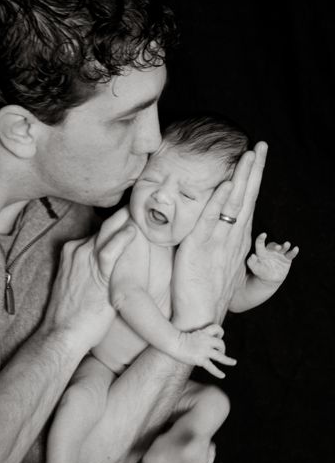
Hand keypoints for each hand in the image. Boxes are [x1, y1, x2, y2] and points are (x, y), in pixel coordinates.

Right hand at [43, 207, 134, 351]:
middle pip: (106, 224)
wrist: (62, 334)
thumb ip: (97, 269)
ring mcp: (84, 258)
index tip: (136, 216)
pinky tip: (135, 230)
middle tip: (145, 205)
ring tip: (145, 210)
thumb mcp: (82, 283)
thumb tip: (117, 268)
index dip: (119, 223)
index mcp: (73, 250)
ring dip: (127, 218)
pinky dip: (123, 238)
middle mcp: (78, 249)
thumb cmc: (74, 315)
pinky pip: (110, 250)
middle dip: (126, 213)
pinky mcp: (95, 273)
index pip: (100, 229)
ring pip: (109, 230)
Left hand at [172, 141, 267, 327]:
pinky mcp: (200, 249)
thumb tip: (218, 223)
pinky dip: (219, 203)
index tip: (257, 157)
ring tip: (250, 156)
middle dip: (255, 171)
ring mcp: (218, 243)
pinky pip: (211, 223)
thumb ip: (219, 240)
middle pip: (247, 198)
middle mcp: (232, 238)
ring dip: (242, 179)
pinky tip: (226, 185)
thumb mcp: (217, 260)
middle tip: (262, 145)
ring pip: (234, 206)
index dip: (253, 179)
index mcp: (236, 239)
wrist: (199, 316)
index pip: (247, 202)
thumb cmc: (205, 290)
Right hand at [178, 323, 236, 377]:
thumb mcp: (189, 334)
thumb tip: (195, 342)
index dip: (220, 333)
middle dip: (223, 348)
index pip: (217, 328)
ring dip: (228, 360)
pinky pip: (212, 367)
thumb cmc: (176, 339)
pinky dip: (218, 372)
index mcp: (203, 333)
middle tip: (221, 353)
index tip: (219, 337)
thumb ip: (195, 337)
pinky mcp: (200, 359)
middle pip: (221, 343)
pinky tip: (222, 375)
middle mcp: (206, 341)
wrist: (172, 342)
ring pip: (220, 355)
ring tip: (233, 362)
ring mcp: (204, 350)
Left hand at [247, 232, 298, 283]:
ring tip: (287, 244)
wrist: (270, 279)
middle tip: (278, 247)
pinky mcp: (287, 258)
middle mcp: (271, 251)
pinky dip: (293, 251)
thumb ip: (251, 263)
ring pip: (283, 248)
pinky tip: (296, 249)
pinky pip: (291, 254)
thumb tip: (252, 256)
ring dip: (285, 246)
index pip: (260, 243)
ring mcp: (280, 254)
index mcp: (262, 252)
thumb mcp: (255, 269)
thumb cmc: (261, 272)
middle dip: (276, 245)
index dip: (261, 238)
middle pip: (273, 245)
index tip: (263, 234)